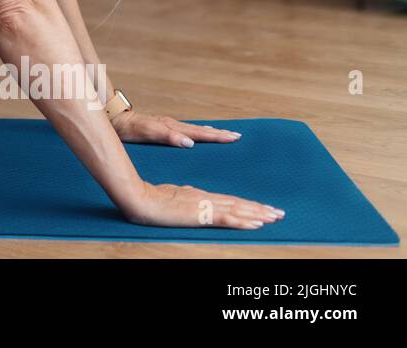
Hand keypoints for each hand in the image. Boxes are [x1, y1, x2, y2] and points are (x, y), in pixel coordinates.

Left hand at [111, 111, 241, 147]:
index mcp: (173, 127)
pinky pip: (184, 130)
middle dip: (219, 133)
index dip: (217, 137)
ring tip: (223, 134)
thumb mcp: (148, 133)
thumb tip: (190, 142)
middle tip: (237, 136)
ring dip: (209, 132)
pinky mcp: (161, 127)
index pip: (200, 133)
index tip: (234, 137)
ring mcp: (167, 125)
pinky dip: (195, 132)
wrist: (114, 119)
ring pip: (193, 129)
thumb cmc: (129, 128)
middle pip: (200, 129)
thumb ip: (169, 136)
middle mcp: (172, 125)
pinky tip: (195, 136)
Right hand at [123, 182, 284, 229]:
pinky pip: (227, 218)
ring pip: (238, 209)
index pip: (230, 200)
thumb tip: (195, 197)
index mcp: (200, 195)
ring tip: (275, 217)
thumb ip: (186, 196)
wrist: (140, 198)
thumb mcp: (173, 196)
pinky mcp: (201, 214)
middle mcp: (206, 198)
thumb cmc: (151, 197)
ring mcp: (204, 205)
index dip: (248, 205)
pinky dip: (244, 220)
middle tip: (280, 213)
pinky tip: (257, 223)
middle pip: (239, 204)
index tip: (264, 208)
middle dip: (260, 209)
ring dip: (258, 214)